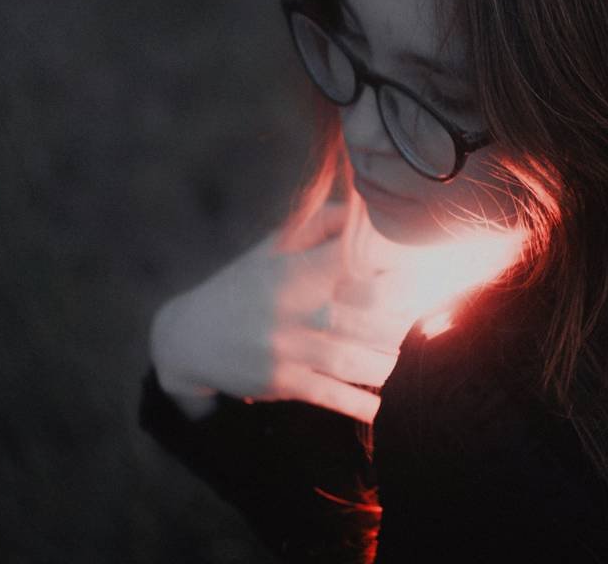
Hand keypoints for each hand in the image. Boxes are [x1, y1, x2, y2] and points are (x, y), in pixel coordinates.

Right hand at [149, 200, 417, 423]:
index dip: (395, 264)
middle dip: (404, 319)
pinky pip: (332, 396)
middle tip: (420, 316)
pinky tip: (377, 404)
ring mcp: (287, 348)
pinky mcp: (282, 383)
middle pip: (370, 316)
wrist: (187, 338)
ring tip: (398, 352)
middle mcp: (292, 307)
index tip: (418, 267)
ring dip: (388, 361)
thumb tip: (368, 202)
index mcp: (295, 268)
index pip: (356, 261)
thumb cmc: (245, 285)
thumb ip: (323, 223)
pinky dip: (361, 404)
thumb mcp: (276, 246)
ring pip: (357, 359)